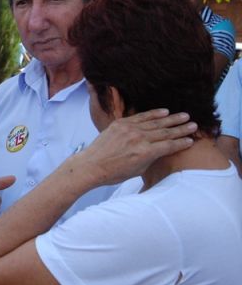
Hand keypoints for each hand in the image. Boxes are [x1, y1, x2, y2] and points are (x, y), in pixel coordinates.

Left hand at [75, 109, 195, 186]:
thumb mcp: (137, 170)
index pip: (169, 146)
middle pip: (166, 132)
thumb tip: (161, 149)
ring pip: (155, 122)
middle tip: (194, 125)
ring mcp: (129, 129)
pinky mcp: (120, 124)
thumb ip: (151, 157)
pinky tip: (164, 111)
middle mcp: (139, 139)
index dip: (181, 143)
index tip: (191, 140)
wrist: (91, 165)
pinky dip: (153, 114)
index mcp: (145, 153)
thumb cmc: (113, 173)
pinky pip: (140, 117)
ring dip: (171, 118)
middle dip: (181, 128)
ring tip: (184, 116)